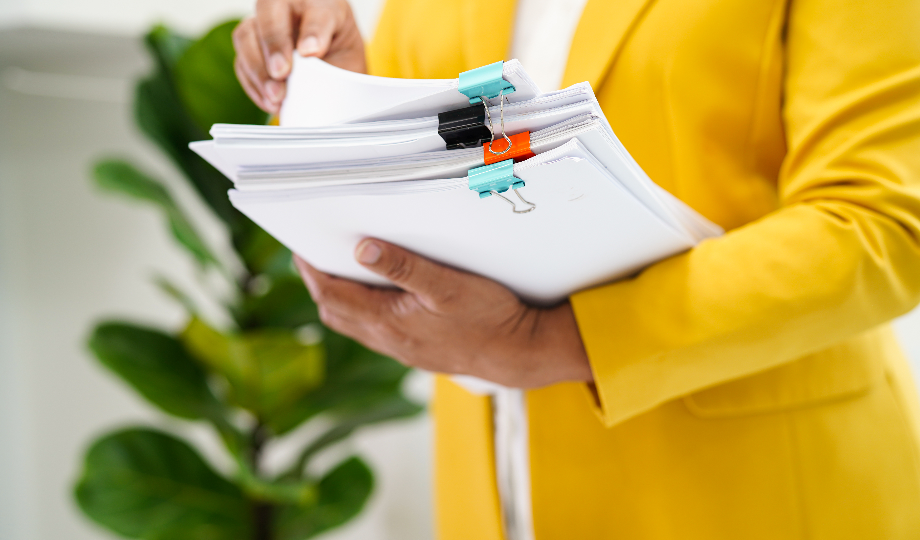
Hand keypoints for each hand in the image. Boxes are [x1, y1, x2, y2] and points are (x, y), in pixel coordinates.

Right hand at [232, 0, 366, 113]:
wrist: (332, 71)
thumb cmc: (340, 57)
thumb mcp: (349, 55)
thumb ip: (334, 56)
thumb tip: (310, 58)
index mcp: (320, 3)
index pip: (315, 10)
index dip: (312, 30)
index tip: (311, 52)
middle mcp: (288, 6)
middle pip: (269, 9)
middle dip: (274, 43)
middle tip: (281, 72)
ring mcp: (263, 24)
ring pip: (246, 35)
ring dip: (258, 69)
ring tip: (276, 96)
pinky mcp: (249, 47)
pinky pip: (241, 63)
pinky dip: (254, 85)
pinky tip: (270, 102)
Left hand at [294, 240, 592, 387]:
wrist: (520, 354)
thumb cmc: (490, 318)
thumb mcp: (447, 284)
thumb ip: (404, 266)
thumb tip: (362, 248)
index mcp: (388, 323)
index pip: (332, 296)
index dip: (312, 272)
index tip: (300, 249)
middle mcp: (390, 341)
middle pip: (336, 312)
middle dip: (321, 284)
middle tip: (315, 256)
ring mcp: (403, 350)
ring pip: (355, 325)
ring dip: (341, 299)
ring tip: (341, 272)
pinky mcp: (418, 352)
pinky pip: (376, 333)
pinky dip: (365, 312)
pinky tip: (379, 299)